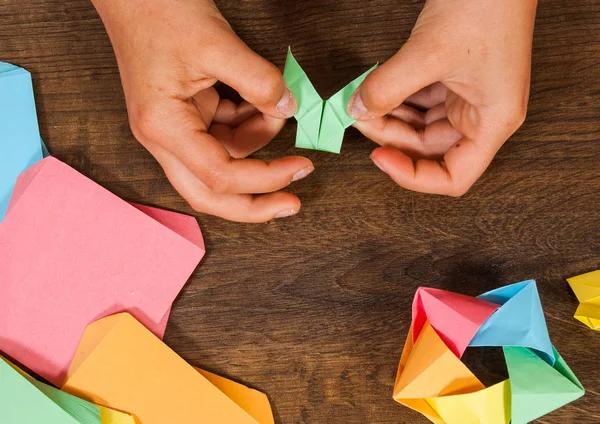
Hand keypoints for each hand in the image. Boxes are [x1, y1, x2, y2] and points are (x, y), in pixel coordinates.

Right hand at [91, 0, 313, 221]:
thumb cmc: (158, 10)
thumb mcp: (217, 42)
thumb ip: (258, 81)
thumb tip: (288, 108)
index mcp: (163, 127)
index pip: (219, 176)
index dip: (265, 178)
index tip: (300, 168)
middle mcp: (164, 138)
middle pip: (210, 193)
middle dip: (253, 203)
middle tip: (291, 203)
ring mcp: (174, 129)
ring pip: (223, 161)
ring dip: (257, 145)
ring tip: (276, 108)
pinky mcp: (186, 116)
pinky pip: (224, 135)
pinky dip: (249, 124)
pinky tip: (261, 102)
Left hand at [347, 0, 537, 195]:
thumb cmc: (488, 4)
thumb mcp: (429, 52)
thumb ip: (388, 87)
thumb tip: (358, 110)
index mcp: (494, 121)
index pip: (454, 177)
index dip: (414, 176)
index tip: (381, 158)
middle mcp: (484, 115)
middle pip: (431, 149)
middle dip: (392, 138)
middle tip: (361, 119)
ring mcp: (470, 97)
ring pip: (423, 126)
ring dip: (391, 118)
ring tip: (363, 103)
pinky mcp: (456, 79)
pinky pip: (422, 102)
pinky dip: (398, 99)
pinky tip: (377, 90)